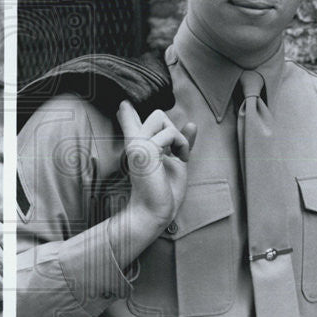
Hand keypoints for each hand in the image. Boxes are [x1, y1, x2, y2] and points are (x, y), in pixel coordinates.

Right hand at [117, 101, 196, 228]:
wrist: (155, 212)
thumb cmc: (164, 193)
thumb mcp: (177, 162)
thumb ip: (181, 142)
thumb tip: (192, 123)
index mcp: (138, 147)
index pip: (132, 122)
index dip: (129, 113)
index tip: (124, 104)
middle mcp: (135, 143)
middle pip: (156, 114)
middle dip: (173, 128)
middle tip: (177, 151)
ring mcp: (138, 145)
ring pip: (161, 118)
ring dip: (178, 137)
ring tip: (179, 155)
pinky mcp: (145, 149)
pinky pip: (170, 133)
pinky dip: (182, 144)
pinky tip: (181, 158)